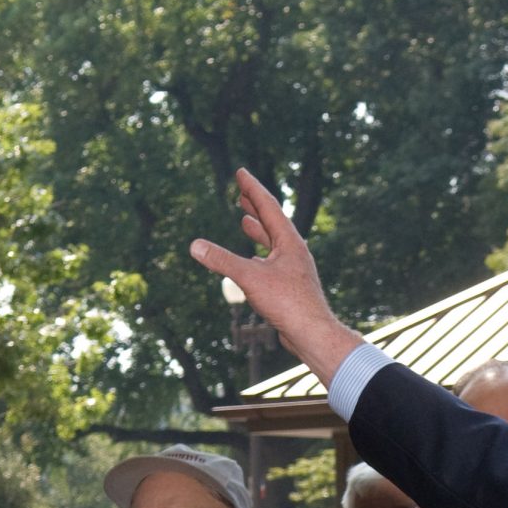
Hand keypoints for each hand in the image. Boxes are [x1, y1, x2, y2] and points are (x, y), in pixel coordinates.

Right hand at [190, 170, 362, 382]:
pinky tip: (252, 261)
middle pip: (272, 222)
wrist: (313, 334)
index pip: (268, 206)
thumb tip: (194, 246)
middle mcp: (294, 252)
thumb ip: (222, 260)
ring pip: (273, 243)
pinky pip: (272, 263)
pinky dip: (260, 256)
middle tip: (242, 192)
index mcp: (289, 241)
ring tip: (245, 220)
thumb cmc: (288, 303)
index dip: (252, 188)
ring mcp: (294, 269)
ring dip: (258, 230)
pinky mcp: (291, 287)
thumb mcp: (250, 278)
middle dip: (256, 205)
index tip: (241, 173)